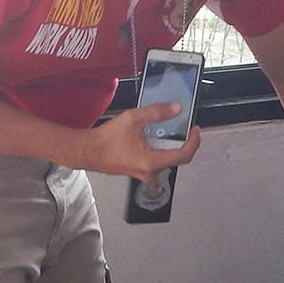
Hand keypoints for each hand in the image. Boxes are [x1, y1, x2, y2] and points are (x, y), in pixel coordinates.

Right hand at [86, 103, 201, 181]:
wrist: (88, 151)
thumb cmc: (106, 140)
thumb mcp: (133, 119)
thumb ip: (157, 112)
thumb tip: (176, 108)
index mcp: (152, 162)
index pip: (183, 155)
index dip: (194, 142)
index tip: (195, 130)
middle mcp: (150, 172)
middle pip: (177, 158)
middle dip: (182, 142)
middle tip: (183, 127)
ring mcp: (144, 173)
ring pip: (166, 159)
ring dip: (169, 144)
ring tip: (165, 129)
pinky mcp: (139, 170)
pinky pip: (156, 160)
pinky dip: (159, 148)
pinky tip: (152, 136)